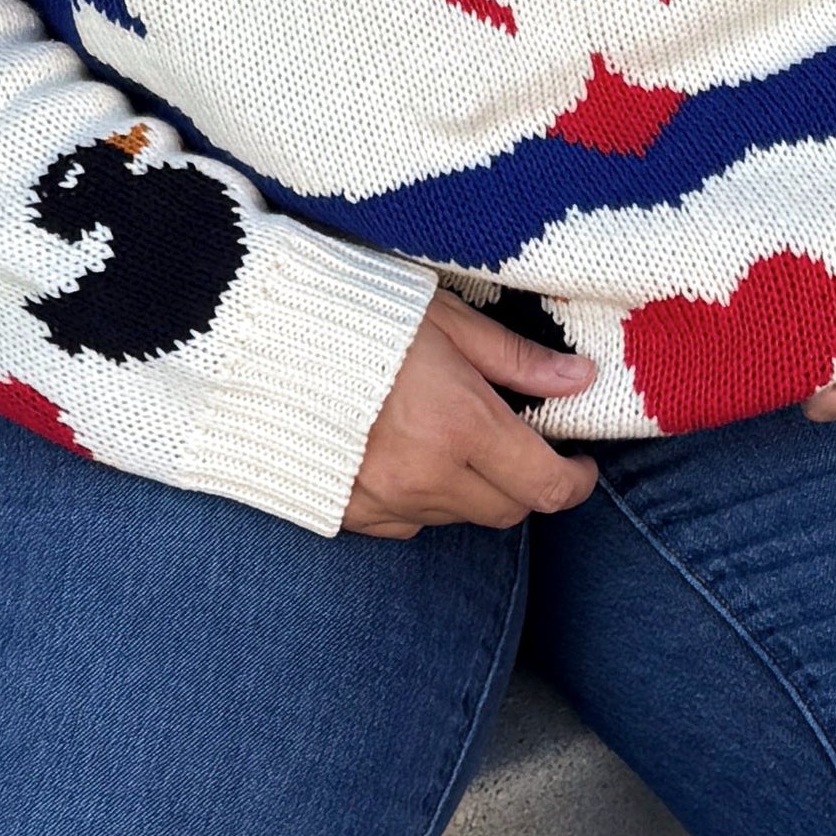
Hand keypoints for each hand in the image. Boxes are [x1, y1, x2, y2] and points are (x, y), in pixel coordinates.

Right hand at [343, 290, 600, 537]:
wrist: (255, 337)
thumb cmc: (356, 312)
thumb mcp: (447, 320)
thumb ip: (517, 359)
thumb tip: (581, 378)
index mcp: (461, 425)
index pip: (546, 485)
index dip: (576, 481)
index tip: (580, 462)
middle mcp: (426, 476)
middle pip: (508, 510)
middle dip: (526, 482)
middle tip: (519, 441)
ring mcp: (383, 501)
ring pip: (457, 517)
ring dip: (471, 487)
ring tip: (450, 434)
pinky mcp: (346, 512)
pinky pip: (407, 523)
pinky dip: (422, 498)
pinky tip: (406, 453)